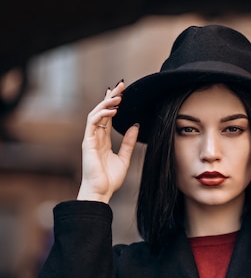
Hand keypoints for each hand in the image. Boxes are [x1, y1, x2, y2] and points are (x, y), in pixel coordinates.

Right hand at [77, 81, 139, 202]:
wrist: (101, 192)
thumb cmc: (110, 179)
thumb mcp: (124, 157)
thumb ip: (128, 142)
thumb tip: (135, 126)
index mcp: (102, 140)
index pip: (107, 116)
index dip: (113, 103)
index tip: (122, 91)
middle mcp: (95, 137)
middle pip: (101, 111)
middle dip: (110, 97)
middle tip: (121, 85)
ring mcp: (90, 139)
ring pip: (95, 113)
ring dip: (106, 103)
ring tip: (118, 96)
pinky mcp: (88, 143)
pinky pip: (92, 123)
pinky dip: (102, 114)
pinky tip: (113, 111)